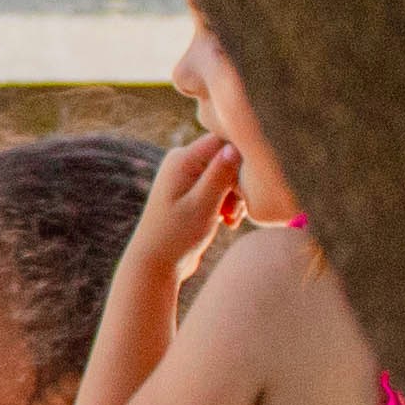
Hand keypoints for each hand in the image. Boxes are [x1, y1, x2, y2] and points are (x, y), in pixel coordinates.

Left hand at [128, 131, 242, 285]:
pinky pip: (222, 188)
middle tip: (238, 210)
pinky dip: (228, 204)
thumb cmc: (176, 236)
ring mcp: (188, 177)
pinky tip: (228, 222)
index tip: (248, 187)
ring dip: (236, 197)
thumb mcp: (203, 204)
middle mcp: (184, 161)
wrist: (156, 264)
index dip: (243, 159)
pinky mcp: (194, 192)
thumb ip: (220, 174)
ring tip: (231, 220)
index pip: (225, 140)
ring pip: (228, 175)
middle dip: (239, 183)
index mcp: (182, 158)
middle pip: (228, 158)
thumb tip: (235, 146)